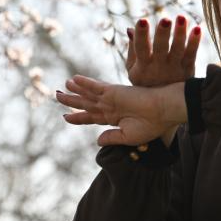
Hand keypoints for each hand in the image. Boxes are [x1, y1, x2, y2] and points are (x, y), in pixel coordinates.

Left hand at [56, 75, 184, 146]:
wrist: (163, 112)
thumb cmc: (151, 125)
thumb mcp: (128, 137)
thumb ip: (111, 138)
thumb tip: (97, 141)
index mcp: (114, 118)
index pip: (91, 117)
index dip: (78, 117)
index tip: (66, 117)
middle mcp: (110, 107)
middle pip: (86, 104)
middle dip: (71, 101)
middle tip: (57, 96)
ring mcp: (111, 98)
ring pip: (87, 94)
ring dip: (74, 91)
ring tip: (62, 87)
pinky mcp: (114, 91)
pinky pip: (95, 86)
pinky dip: (84, 83)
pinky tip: (74, 79)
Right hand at [126, 16, 199, 86]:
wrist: (165, 107)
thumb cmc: (145, 81)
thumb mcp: (134, 68)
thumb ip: (133, 48)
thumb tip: (130, 28)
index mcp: (142, 66)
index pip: (140, 49)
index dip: (141, 35)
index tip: (142, 20)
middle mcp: (159, 67)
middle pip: (161, 49)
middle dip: (162, 34)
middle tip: (165, 19)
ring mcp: (175, 69)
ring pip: (178, 50)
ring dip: (180, 33)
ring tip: (181, 17)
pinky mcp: (188, 70)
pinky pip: (191, 55)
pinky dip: (194, 42)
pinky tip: (197, 28)